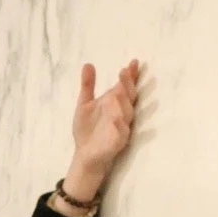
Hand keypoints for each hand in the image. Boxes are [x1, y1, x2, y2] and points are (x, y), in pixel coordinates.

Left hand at [64, 59, 140, 202]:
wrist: (84, 154)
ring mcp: (121, 128)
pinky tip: (116, 119)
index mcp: (114, 103)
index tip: (133, 62)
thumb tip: (88, 64)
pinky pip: (121, 133)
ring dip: (123, 103)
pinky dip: (119, 126)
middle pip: (128, 97)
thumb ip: (88, 86)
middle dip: (127, 85)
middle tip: (124, 72)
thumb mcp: (84, 105)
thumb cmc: (87, 129)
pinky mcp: (117, 142)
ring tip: (117, 92)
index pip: (124, 86)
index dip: (130, 75)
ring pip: (126, 114)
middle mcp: (121, 113)